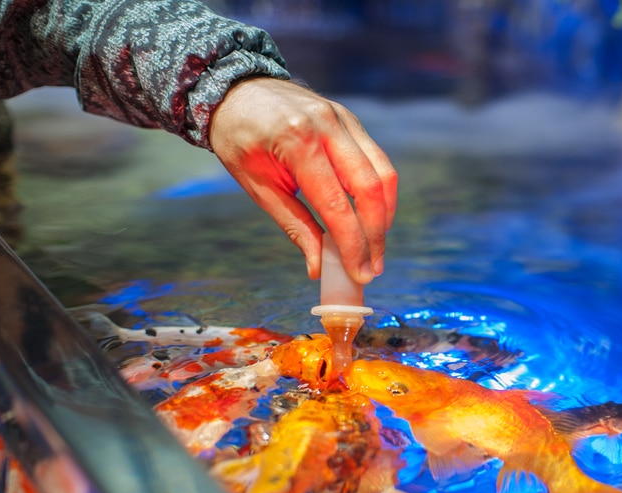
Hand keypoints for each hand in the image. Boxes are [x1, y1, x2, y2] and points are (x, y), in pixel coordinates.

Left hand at [209, 78, 396, 281]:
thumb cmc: (240, 140)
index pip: (337, 204)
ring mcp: (343, 118)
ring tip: (375, 246)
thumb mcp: (258, 187)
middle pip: (370, 188)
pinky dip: (379, 193)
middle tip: (373, 266)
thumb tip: (319, 266)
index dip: (353, 244)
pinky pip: (377, 160)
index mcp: (296, 142)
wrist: (236, 90)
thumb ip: (294, 225)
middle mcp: (327, 126)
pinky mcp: (350, 119)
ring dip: (384, 215)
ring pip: (383, 173)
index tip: (360, 273)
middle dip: (376, 234)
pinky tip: (371, 217)